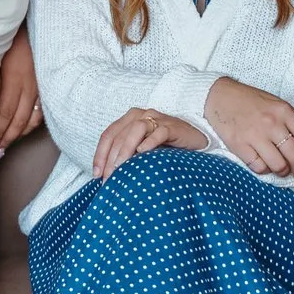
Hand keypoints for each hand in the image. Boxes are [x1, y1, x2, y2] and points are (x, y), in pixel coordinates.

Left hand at [0, 31, 41, 160]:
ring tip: (8, 145)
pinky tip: (25, 129)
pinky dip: (33, 124)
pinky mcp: (47, 85)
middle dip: (7, 139)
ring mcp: (41, 86)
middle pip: (19, 121)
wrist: (36, 23)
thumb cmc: (11, 39)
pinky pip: (42, 111)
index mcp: (15, 79)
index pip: (6, 113)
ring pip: (32, 119)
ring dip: (19, 135)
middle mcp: (30, 86)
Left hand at [92, 107, 206, 177]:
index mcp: (130, 119)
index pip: (109, 135)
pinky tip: (143, 153)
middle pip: (119, 134)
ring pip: (136, 130)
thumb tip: (108, 175)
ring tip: (120, 167)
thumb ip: (128, 155)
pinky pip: (159, 132)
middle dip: (111, 158)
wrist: (197, 138)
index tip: (97, 174)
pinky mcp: (173, 127)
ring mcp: (158, 119)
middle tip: (109, 179)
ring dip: (125, 149)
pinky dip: (149, 142)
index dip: (100, 154)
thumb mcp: (143, 149)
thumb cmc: (167, 146)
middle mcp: (141, 115)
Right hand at [204, 76, 293, 181]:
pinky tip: (263, 163)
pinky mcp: (239, 145)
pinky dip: (263, 169)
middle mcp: (272, 123)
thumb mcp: (278, 106)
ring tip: (281, 170)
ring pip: (279, 165)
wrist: (220, 96)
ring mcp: (255, 135)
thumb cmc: (251, 102)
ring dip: (283, 172)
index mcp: (285, 111)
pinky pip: (259, 167)